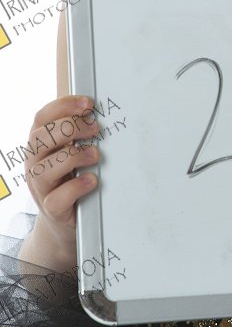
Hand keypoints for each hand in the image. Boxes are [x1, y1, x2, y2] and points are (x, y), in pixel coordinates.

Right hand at [20, 95, 100, 270]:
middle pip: (41, 138)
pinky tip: (91, 179)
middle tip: (96, 129)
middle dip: (71, 128)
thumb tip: (101, 113)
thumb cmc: (68, 180)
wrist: (62, 222)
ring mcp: (40, 187)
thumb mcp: (69, 153)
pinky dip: (75, 187)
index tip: (89, 104)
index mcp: (39, 145)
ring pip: (44, 168)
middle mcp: (34, 163)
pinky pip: (57, 197)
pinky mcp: (51, 209)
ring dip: (73, 156)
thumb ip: (78, 135)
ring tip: (95, 155)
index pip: (42, 118)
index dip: (64, 106)